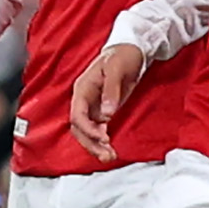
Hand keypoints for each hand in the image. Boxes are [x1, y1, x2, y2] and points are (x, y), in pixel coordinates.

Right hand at [71, 43, 146, 162]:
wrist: (130, 50)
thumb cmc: (122, 55)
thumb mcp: (117, 69)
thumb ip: (111, 91)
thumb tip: (107, 114)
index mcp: (83, 88)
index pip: (77, 115)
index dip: (88, 129)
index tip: (103, 138)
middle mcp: (84, 99)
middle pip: (79, 128)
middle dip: (91, 143)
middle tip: (107, 155)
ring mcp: (92, 106)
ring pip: (86, 132)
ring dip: (95, 146)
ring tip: (110, 157)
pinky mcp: (101, 111)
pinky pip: (97, 130)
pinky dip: (101, 141)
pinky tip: (110, 149)